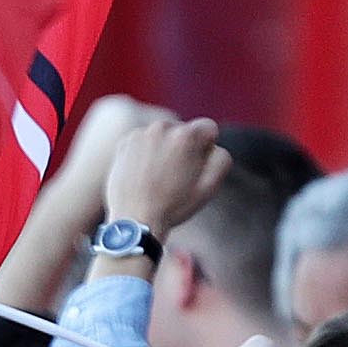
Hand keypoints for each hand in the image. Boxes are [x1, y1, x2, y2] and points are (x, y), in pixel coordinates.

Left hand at [102, 106, 233, 234]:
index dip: (207, 148)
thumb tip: (214, 145)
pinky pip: (144, 141)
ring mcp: (141, 133)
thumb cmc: (174, 206)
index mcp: (187, 135)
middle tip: (176, 176)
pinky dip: (146, 153)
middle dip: (184, 148)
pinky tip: (144, 175)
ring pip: (163, 135)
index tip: (196, 167)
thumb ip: (222, 158)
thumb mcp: (210, 186)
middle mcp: (163, 127)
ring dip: (165, 149)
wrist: (134, 219)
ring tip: (158, 177)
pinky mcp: (124, 142)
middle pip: (184, 131)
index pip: (209, 128)